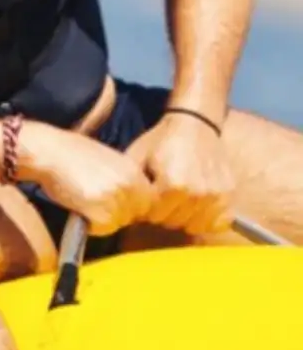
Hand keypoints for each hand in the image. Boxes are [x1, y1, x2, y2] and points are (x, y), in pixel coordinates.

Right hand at [19, 122, 152, 235]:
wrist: (48, 152)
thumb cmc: (70, 154)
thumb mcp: (108, 160)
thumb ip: (124, 178)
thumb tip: (128, 199)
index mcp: (135, 171)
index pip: (149, 201)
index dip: (131, 205)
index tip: (112, 202)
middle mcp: (131, 185)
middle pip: (136, 215)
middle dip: (118, 214)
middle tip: (95, 204)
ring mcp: (117, 198)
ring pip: (119, 223)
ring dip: (102, 219)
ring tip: (84, 203)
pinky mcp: (102, 211)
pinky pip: (103, 229)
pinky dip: (90, 225)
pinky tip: (78, 208)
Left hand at [122, 110, 234, 237]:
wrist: (195, 124)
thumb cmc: (161, 140)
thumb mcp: (136, 157)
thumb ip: (129, 183)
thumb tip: (120, 206)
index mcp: (172, 184)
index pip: (154, 215)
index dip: (146, 207)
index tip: (148, 194)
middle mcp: (196, 193)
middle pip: (173, 222)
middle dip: (164, 212)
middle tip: (163, 196)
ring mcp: (216, 196)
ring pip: (194, 225)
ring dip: (184, 216)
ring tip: (179, 199)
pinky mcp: (228, 196)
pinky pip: (217, 222)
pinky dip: (207, 218)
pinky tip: (197, 205)